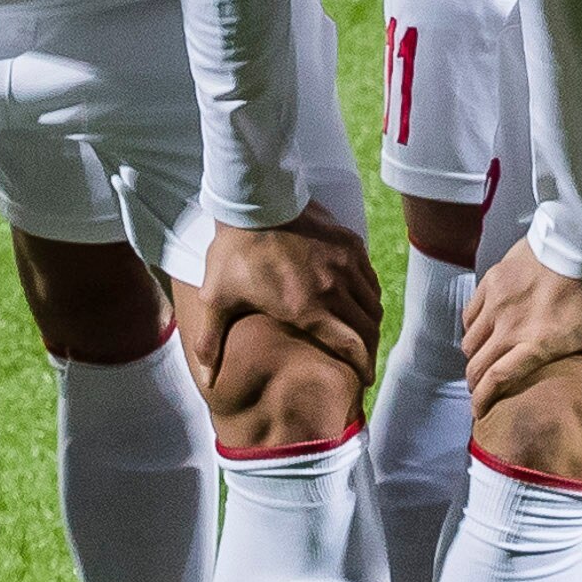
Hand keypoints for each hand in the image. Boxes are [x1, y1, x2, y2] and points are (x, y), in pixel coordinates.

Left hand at [203, 208, 382, 373]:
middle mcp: (335, 288)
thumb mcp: (217, 299)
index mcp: (308, 308)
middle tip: (363, 362)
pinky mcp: (349, 244)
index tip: (365, 380)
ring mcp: (346, 264)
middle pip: (368, 327)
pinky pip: (370, 278)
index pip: (352, 345)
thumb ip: (211, 342)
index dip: (363, 367)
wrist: (255, 199)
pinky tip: (357, 299)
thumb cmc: (234, 252)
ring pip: (372, 303)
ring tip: (360, 334)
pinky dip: (368, 295)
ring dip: (369, 323)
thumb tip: (208, 382)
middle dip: (369, 350)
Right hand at [464, 247, 581, 422]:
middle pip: (477, 364)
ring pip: (470, 340)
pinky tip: (485, 330)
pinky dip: (473, 328)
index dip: (482, 399)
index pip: (496, 379)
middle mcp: (509, 326)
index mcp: (536, 344)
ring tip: (484, 361)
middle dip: (476, 383)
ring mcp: (497, 302)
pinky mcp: (492, 280)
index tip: (479, 411)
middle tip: (482, 390)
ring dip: (475, 356)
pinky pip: (470, 314)